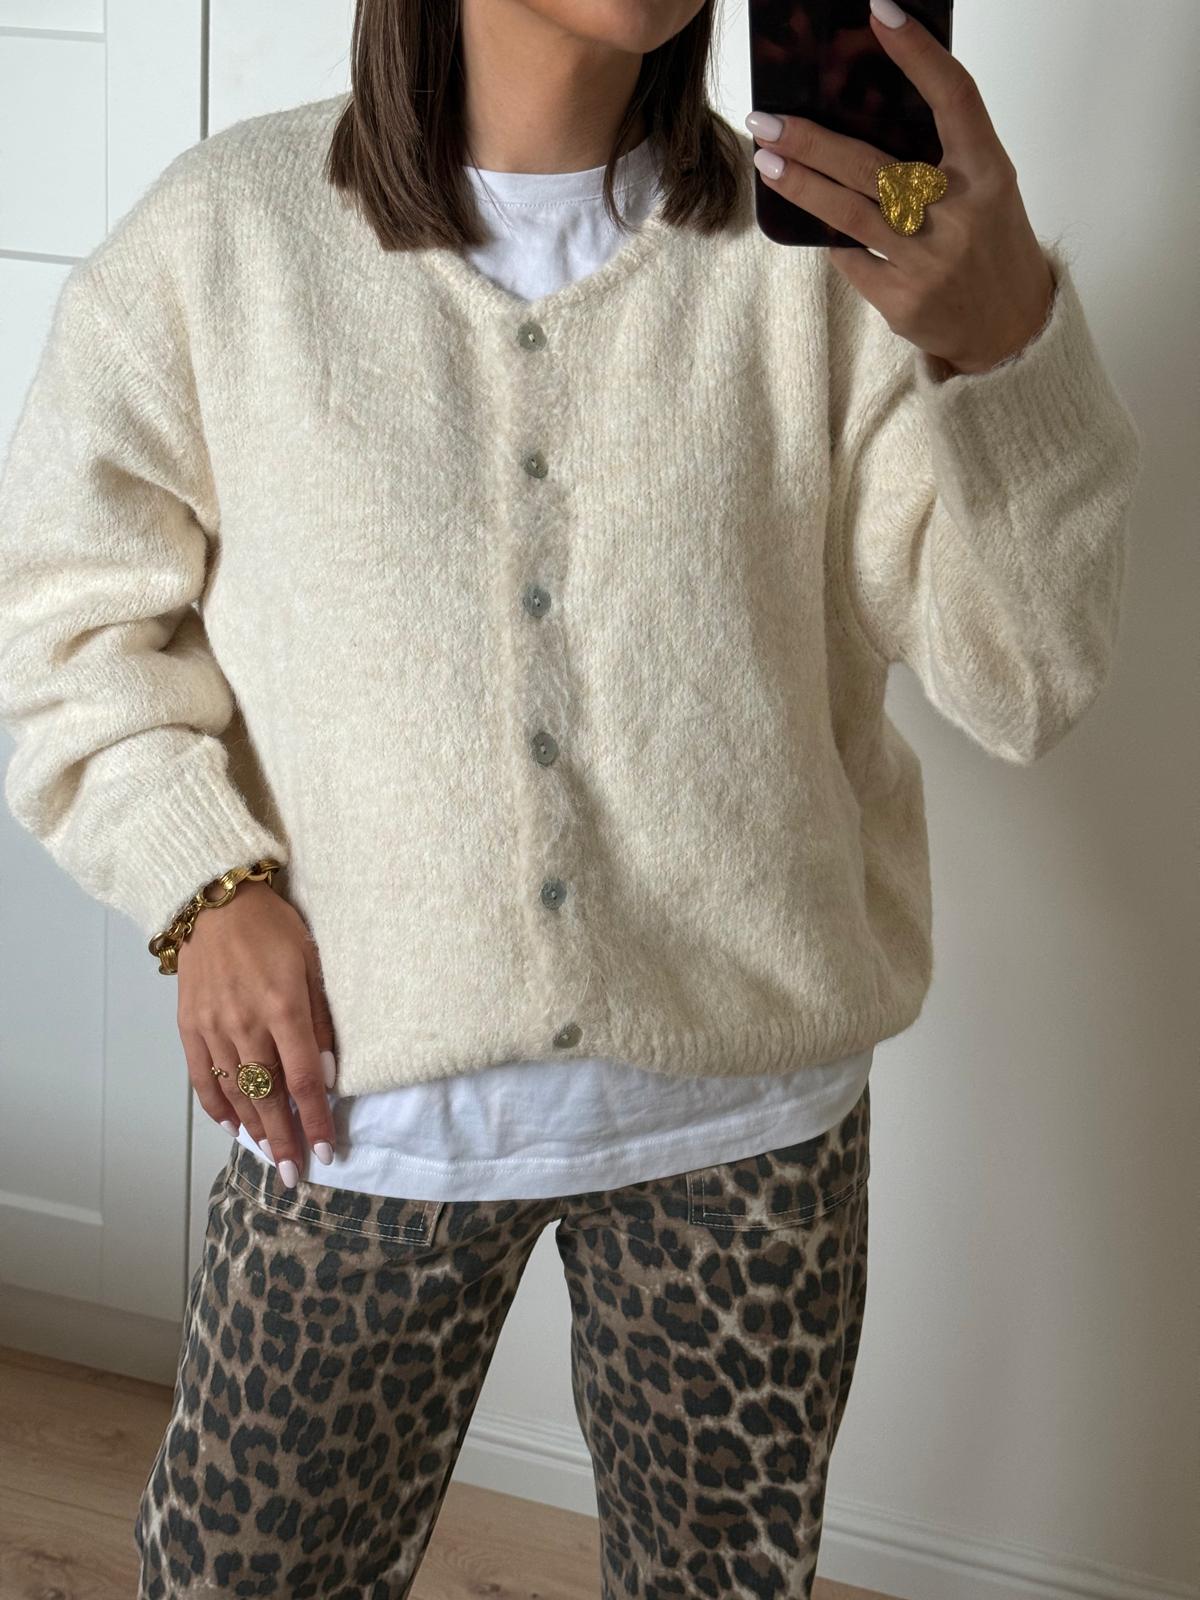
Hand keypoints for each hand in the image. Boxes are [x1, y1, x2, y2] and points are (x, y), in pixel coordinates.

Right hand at [177, 878, 337, 1186]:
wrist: (213, 900)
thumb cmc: (273, 928)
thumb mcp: (312, 963)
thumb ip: (320, 1020)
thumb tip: (326, 1073)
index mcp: (283, 1008)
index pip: (303, 1079)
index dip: (315, 1120)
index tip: (327, 1150)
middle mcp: (246, 1024)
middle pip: (268, 1096)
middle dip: (284, 1139)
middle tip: (295, 1174)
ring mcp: (213, 1028)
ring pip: (236, 1092)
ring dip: (255, 1128)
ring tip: (270, 1154)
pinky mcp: (189, 1026)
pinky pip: (202, 1077)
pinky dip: (216, 1105)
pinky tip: (232, 1125)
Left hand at [745, 0, 1055, 376]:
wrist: (1009, 329)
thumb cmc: (989, 244)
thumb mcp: (986, 189)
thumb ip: (941, 155)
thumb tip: (864, 112)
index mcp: (989, 173)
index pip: (954, 97)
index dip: (917, 53)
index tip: (880, 12)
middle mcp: (959, 214)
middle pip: (871, 166)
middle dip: (812, 141)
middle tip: (766, 120)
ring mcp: (928, 262)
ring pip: (848, 214)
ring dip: (800, 185)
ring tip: (766, 161)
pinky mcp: (902, 300)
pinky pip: (849, 259)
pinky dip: (828, 237)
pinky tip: (807, 216)